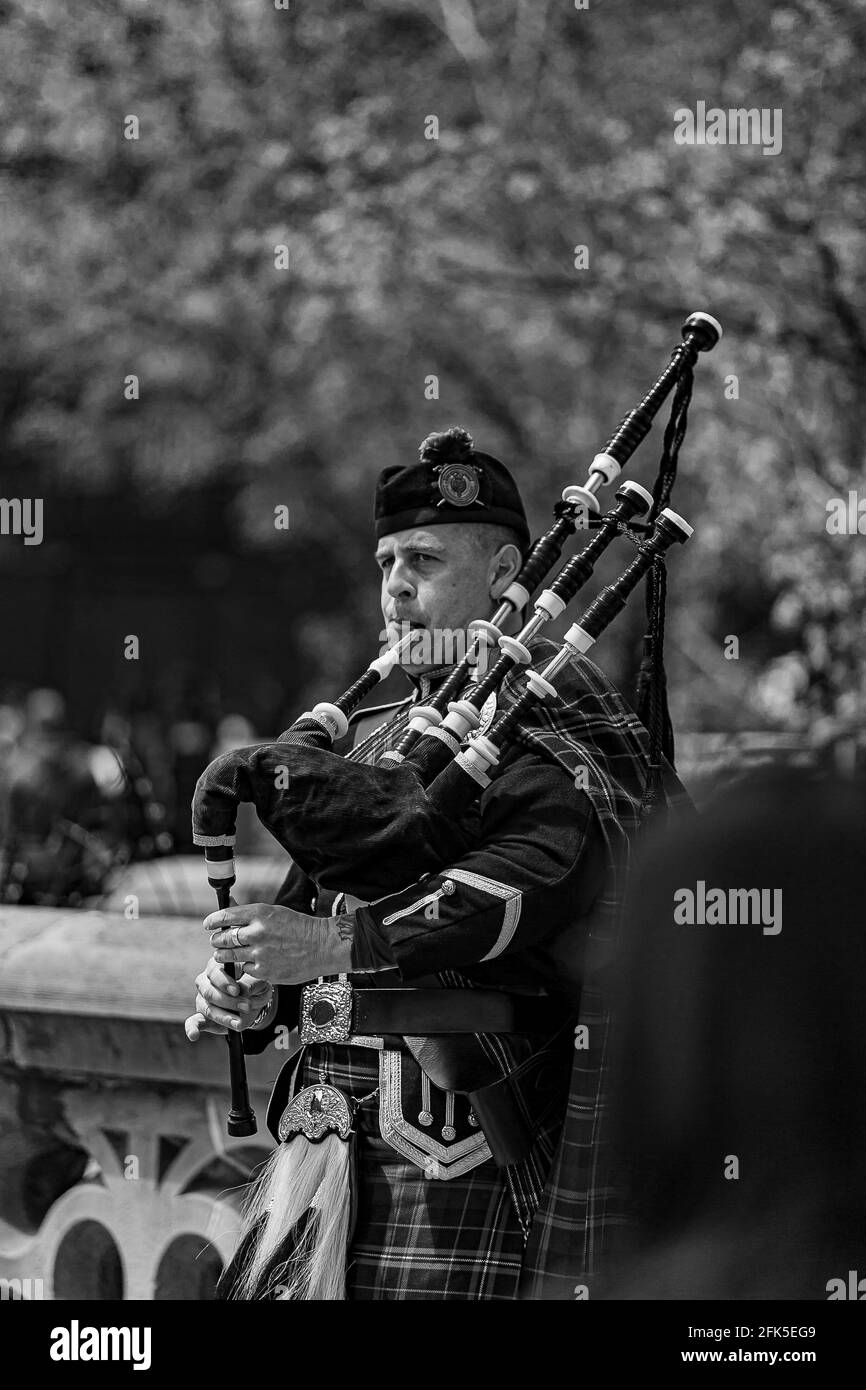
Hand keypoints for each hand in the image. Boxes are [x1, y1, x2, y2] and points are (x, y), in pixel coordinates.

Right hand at [185, 957, 273, 1041]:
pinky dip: (192, 1029)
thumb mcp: (259, 980)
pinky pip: (193, 1022)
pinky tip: (193, 1035)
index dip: (224, 982)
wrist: (255, 1001)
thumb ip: (251, 983)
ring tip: (239, 1023)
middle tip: (246, 1006)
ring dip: (224, 1017)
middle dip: (228, 1001)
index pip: (215, 972)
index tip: (237, 991)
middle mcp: (205, 981)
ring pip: (208, 1009)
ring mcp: (202, 999)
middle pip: (209, 992)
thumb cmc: (256, 984)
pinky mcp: (202, 1016)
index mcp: (217, 966)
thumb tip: (243, 990)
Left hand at [203, 902, 353, 985]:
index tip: (208, 925)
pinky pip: (244, 969)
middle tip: (217, 941)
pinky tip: (250, 963)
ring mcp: (259, 953)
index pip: (225, 916)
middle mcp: (257, 932)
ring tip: (225, 954)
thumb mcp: (274, 913)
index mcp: (259, 913)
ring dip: (223, 955)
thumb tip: (227, 909)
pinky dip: (244, 967)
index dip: (213, 921)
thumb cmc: (297, 927)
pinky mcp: (264, 971)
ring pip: (228, 956)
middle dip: (217, 940)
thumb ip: (250, 915)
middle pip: (222, 938)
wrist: (321, 946)